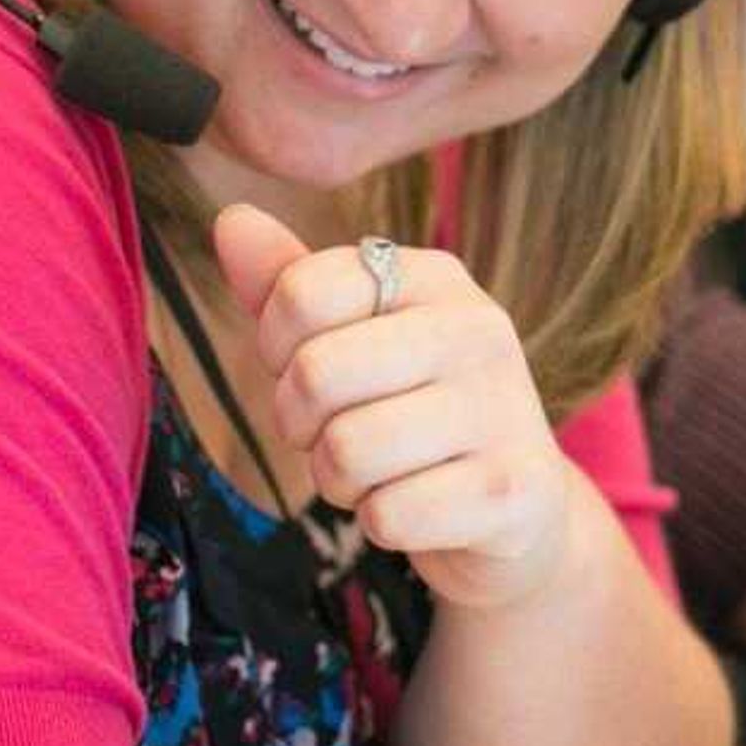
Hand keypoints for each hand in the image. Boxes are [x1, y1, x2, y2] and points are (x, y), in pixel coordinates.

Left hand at [212, 201, 581, 610]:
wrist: (513, 516)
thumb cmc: (409, 415)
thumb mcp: (350, 340)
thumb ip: (290, 285)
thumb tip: (231, 220)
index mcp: (434, 278)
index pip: (302, 291)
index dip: (276, 346)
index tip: (306, 369)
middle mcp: (478, 330)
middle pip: (314, 373)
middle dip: (300, 423)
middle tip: (335, 433)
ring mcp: (505, 410)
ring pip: (346, 450)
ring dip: (339, 480)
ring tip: (378, 472)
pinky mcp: (514, 493)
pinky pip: (389, 515)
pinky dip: (382, 525)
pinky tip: (418, 508)